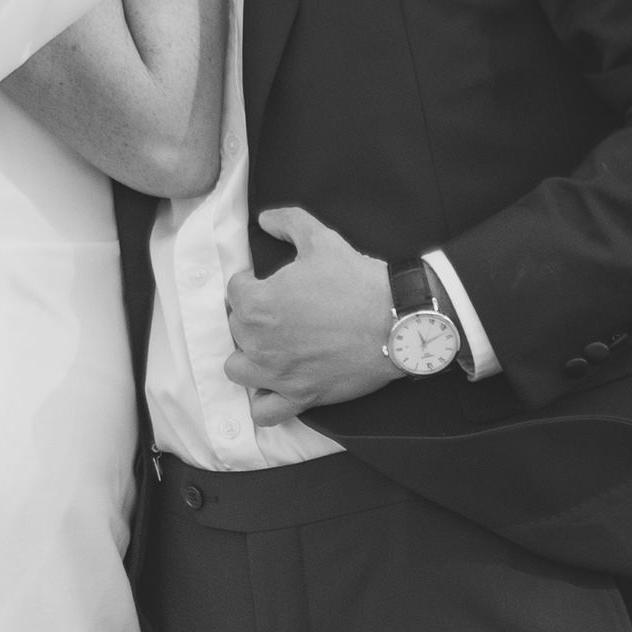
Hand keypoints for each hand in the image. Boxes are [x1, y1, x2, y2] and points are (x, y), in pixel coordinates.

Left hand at [225, 206, 395, 426]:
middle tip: (278, 309)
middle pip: (236, 328)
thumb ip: (287, 222)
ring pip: (238, 369)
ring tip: (269, 345)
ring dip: (249, 356)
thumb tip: (265, 219)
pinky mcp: (301, 397)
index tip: (268, 282)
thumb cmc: (357, 281)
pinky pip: (264, 411)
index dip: (251, 282)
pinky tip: (276, 383)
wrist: (396, 321)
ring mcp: (279, 375)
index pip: (234, 291)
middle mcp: (260, 343)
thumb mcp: (321, 239)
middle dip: (252, 316)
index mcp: (258, 304)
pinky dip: (265, 400)